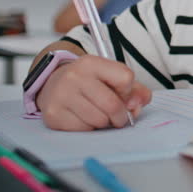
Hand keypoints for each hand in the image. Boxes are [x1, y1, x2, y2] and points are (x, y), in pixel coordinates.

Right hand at [36, 55, 152, 130]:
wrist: (53, 86)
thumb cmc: (88, 83)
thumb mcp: (110, 77)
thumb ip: (134, 89)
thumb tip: (140, 103)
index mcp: (91, 63)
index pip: (125, 78)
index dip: (129, 92)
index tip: (122, 94)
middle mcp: (74, 76)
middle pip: (113, 105)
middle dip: (120, 116)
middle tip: (118, 117)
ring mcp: (62, 96)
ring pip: (99, 120)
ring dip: (104, 123)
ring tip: (98, 115)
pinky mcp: (54, 115)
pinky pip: (84, 130)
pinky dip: (89, 129)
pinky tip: (84, 119)